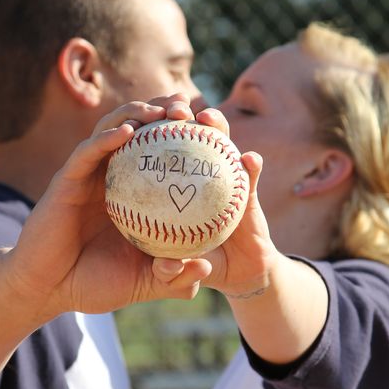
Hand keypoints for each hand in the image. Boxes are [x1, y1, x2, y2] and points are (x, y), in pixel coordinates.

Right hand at [3, 95, 211, 320]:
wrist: (50, 290)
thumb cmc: (96, 284)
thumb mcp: (144, 283)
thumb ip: (173, 277)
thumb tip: (206, 269)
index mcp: (133, 195)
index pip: (163, 155)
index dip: (186, 137)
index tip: (213, 130)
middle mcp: (113, 178)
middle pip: (140, 131)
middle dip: (165, 111)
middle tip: (189, 109)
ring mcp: (89, 175)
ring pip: (112, 129)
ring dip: (137, 113)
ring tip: (162, 109)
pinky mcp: (67, 180)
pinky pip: (87, 153)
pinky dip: (106, 138)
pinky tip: (126, 131)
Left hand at [152, 106, 278, 298]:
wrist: (237, 273)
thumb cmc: (198, 268)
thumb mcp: (178, 276)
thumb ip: (171, 272)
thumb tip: (165, 266)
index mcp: (165, 193)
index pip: (150, 155)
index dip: (144, 134)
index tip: (138, 123)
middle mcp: (192, 179)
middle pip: (182, 137)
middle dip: (175, 114)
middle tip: (173, 112)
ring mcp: (219, 180)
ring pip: (217, 144)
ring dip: (216, 127)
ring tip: (207, 120)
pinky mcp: (246, 188)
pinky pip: (249, 175)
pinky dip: (250, 166)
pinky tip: (250, 160)